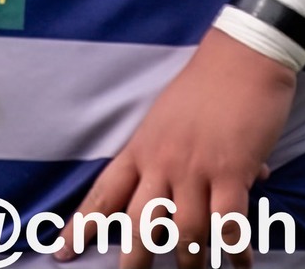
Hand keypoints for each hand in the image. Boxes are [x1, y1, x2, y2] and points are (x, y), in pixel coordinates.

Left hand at [63, 28, 296, 268]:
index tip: (60, 253)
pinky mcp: (232, 171)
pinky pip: (229, 224)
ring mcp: (196, 168)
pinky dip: (234, 250)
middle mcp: (163, 161)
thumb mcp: (172, 115)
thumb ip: (177, 154)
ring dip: (190, 262)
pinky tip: (240, 264)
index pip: (105, 192)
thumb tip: (208, 190)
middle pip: (140, 225)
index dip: (82, 226)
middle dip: (134, 261)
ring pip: (185, 233)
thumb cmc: (207, 82)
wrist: (244, 55)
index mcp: (142, 147)